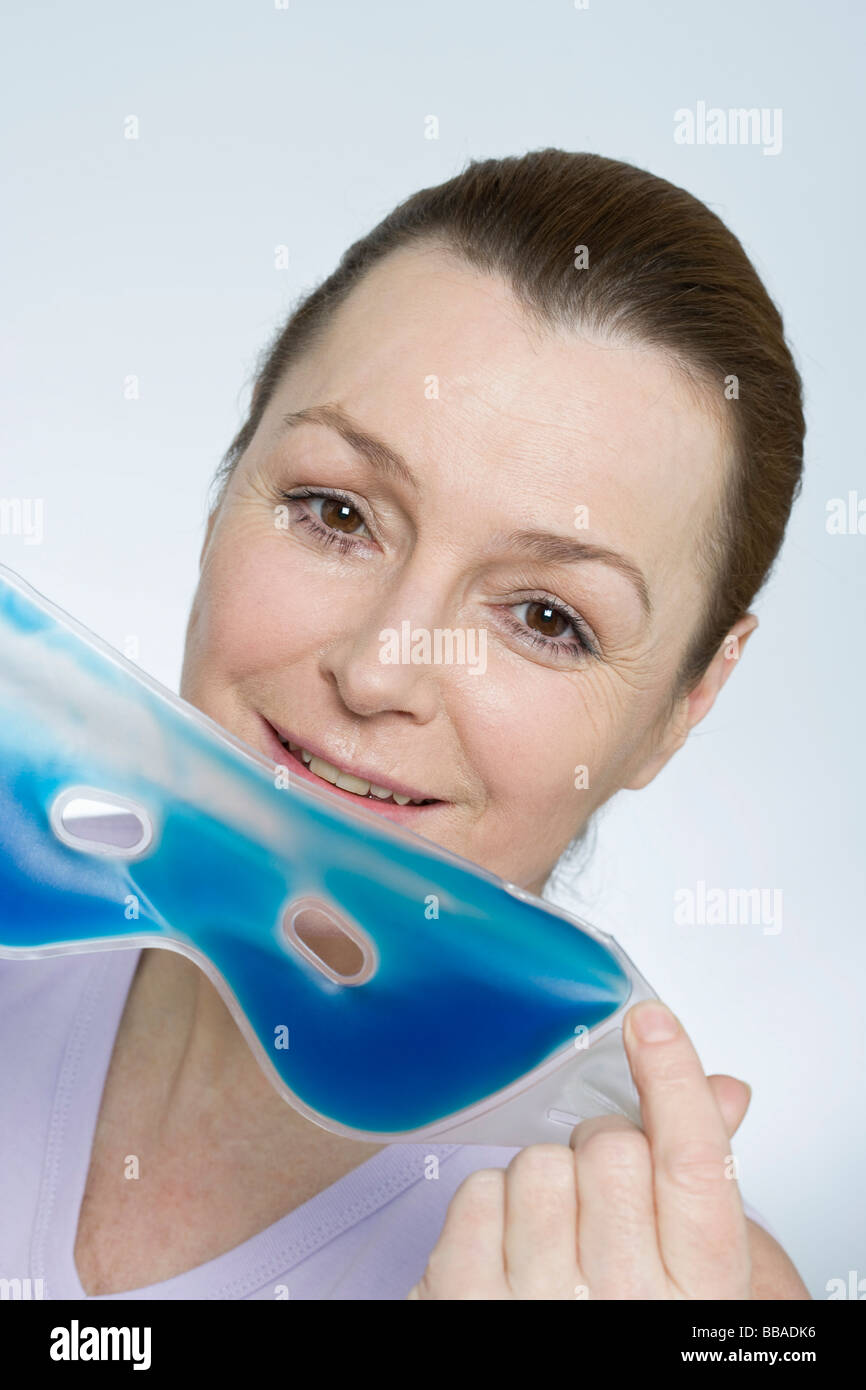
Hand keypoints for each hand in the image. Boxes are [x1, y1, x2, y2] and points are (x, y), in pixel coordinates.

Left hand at [408, 999, 808, 1299]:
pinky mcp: (464, 1304)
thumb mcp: (684, 1271)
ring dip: (543, 1182)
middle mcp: (626, 1305)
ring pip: (540, 1163)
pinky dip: (488, 1206)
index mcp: (698, 1291)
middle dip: (601, 1150)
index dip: (673, 1079)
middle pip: (612, 1147)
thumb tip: (723, 1090)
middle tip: (600, 1197)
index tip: (649, 1021)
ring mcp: (540, 1308)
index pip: (695, 1163)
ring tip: (552, 1236)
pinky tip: (507, 1250)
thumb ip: (698, 1175)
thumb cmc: (623, 1322)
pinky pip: (478, 1191)